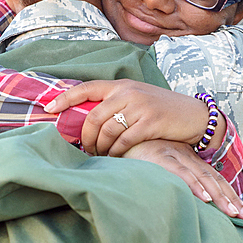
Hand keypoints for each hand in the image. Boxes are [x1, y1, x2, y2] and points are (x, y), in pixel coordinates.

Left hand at [44, 79, 223, 155]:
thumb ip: (116, 104)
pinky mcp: (150, 122)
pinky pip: (123, 141)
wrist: (194, 115)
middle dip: (84, 137)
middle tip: (85, 149)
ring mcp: (140, 107)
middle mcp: (129, 92)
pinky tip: (115, 157)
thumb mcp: (138, 99)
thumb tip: (87, 120)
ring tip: (101, 155)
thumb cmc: (162, 110)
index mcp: (122, 85)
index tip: (48, 108)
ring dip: (100, 148)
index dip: (64, 98)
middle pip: (93, 116)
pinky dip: (115, 152)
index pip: (86, 88)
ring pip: (107, 131)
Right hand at [122, 139, 242, 218]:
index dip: (228, 193)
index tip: (242, 211)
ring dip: (220, 196)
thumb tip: (181, 201)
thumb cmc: (134, 151)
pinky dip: (194, 186)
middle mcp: (184, 156)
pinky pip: (180, 173)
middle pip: (213, 179)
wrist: (115, 130)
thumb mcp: (156, 165)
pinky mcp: (159, 157)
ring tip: (233, 213)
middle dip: (231, 198)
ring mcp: (173, 155)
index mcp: (186, 158)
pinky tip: (205, 198)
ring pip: (202, 178)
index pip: (213, 177)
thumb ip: (169, 178)